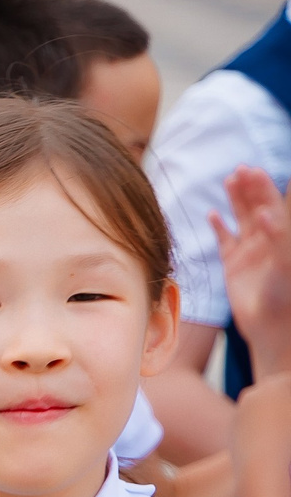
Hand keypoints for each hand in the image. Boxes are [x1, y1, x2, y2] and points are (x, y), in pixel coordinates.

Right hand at [214, 164, 290, 378]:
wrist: (271, 326)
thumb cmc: (286, 295)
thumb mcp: (285, 262)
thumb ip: (277, 236)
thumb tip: (263, 212)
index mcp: (283, 236)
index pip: (278, 205)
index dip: (270, 187)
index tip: (261, 170)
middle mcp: (269, 240)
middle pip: (259, 206)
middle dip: (253, 187)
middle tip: (244, 170)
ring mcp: (251, 251)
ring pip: (242, 218)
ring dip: (236, 199)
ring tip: (231, 179)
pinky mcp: (233, 265)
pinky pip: (225, 241)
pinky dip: (219, 227)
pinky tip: (213, 214)